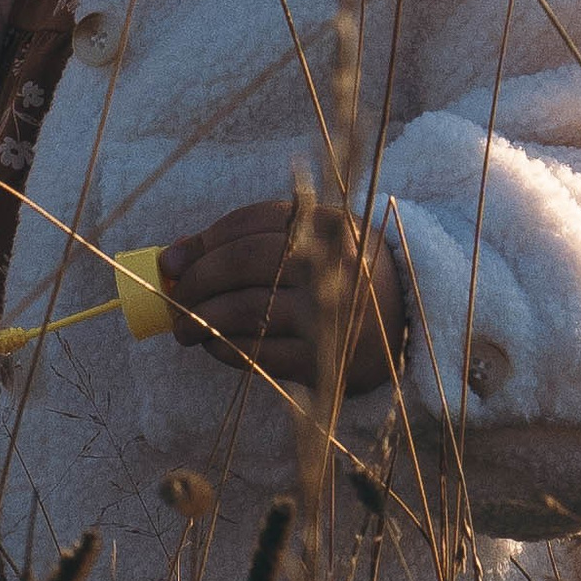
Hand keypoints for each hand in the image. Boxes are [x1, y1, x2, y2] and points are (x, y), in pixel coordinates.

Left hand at [159, 200, 404, 397]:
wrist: (408, 322)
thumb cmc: (341, 276)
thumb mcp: (309, 242)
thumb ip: (245, 241)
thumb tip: (172, 258)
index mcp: (325, 224)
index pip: (250, 222)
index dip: (203, 242)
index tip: (171, 262)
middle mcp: (330, 264)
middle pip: (243, 262)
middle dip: (196, 281)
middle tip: (174, 298)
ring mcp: (328, 313)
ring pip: (244, 309)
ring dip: (201, 319)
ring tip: (183, 328)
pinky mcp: (323, 358)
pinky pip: (258, 353)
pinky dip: (224, 349)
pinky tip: (213, 346)